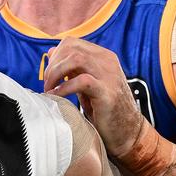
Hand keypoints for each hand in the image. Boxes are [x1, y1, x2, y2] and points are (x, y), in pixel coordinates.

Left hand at [42, 37, 144, 156]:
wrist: (128, 132)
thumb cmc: (104, 109)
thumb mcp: (86, 84)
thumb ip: (72, 68)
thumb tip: (51, 52)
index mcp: (103, 56)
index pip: (71, 43)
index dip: (54, 57)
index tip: (48, 75)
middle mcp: (108, 61)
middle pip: (71, 48)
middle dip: (52, 66)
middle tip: (47, 85)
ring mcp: (109, 76)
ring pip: (75, 59)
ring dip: (56, 73)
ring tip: (50, 90)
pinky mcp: (108, 93)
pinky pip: (81, 81)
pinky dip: (63, 88)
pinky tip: (56, 97)